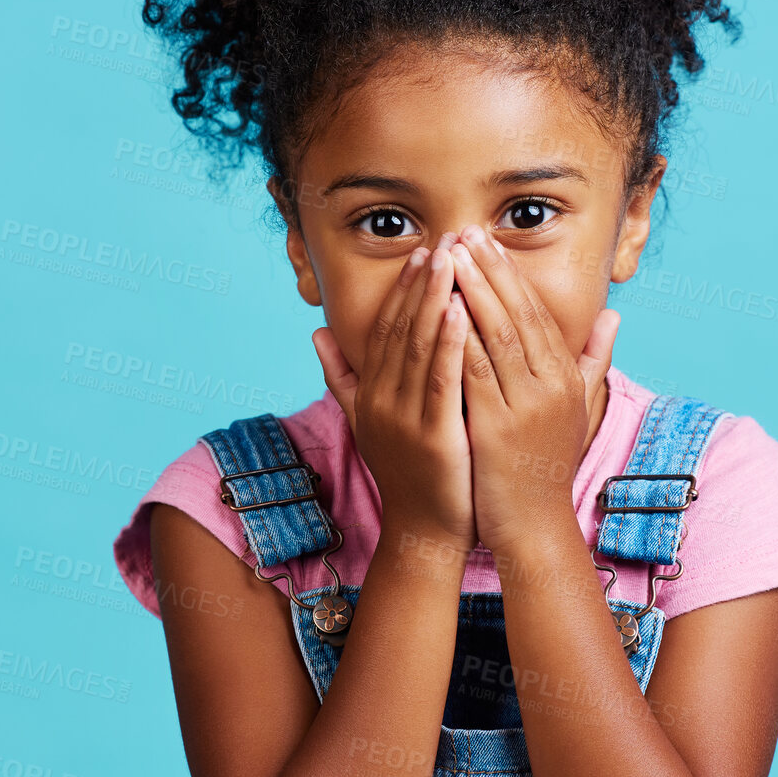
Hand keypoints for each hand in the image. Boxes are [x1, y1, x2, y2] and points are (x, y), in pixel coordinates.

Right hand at [312, 233, 477, 550]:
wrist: (424, 534)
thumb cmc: (407, 475)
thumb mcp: (367, 422)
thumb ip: (342, 377)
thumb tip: (316, 334)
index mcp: (370, 395)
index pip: (384, 330)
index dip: (401, 291)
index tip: (421, 255)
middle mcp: (380, 401)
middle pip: (400, 329)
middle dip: (421, 284)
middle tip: (441, 242)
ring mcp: (403, 418)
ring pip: (418, 347)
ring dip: (434, 299)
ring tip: (452, 260)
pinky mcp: (432, 435)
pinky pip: (440, 380)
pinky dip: (449, 342)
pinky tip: (461, 310)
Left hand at [449, 226, 618, 551]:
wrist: (535, 528)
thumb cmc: (548, 468)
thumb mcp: (578, 410)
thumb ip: (594, 361)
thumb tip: (613, 316)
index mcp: (566, 377)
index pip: (536, 311)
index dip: (510, 274)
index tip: (486, 241)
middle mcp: (551, 385)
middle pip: (516, 313)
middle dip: (488, 269)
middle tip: (463, 232)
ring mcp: (526, 406)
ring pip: (495, 333)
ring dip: (470, 290)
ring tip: (448, 256)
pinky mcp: (497, 427)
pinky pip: (474, 371)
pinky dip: (457, 335)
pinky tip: (440, 308)